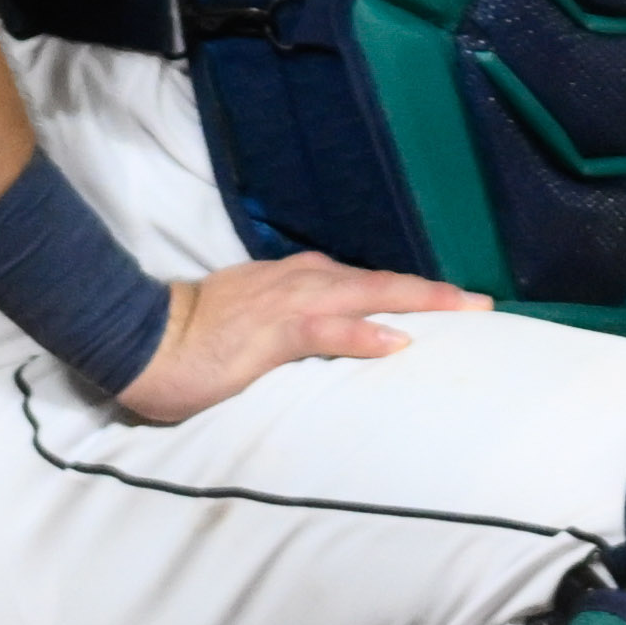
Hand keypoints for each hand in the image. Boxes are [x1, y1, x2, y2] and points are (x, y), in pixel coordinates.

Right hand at [119, 254, 489, 422]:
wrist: (139, 338)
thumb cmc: (192, 339)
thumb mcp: (254, 326)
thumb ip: (295, 328)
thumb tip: (330, 340)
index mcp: (296, 282)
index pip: (366, 283)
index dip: (412, 291)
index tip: (457, 301)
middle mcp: (300, 283)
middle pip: (381, 282)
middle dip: (436, 293)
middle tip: (486, 304)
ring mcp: (286, 304)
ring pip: (366, 294)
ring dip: (418, 301)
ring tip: (465, 310)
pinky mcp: (268, 334)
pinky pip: (324, 331)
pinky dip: (362, 334)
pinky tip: (396, 342)